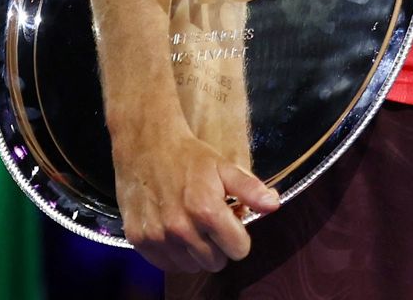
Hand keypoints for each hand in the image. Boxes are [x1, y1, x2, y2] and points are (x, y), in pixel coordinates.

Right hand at [113, 128, 279, 272]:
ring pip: (190, 267)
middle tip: (211, 222)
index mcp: (206, 210)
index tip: (232, 222)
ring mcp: (158, 237)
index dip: (239, 236)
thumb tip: (273, 205)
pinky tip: (174, 229)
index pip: (238, 250)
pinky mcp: (139, 240)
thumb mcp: (224, 166)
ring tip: (191, 224)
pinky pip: (166, 264)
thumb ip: (250, 189)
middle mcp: (181, 229)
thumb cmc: (188, 156)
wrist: (147, 146)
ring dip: (195, 251)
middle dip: (219, 245)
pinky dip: (173, 253)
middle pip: (215, 263)